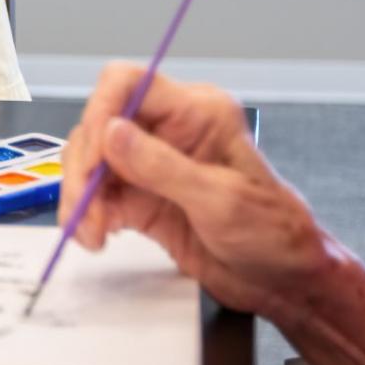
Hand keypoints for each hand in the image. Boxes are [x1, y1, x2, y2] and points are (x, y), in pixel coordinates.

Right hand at [58, 64, 330, 321]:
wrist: (284, 280)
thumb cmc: (273, 234)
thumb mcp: (220, 201)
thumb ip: (162, 166)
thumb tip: (110, 132)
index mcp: (197, 113)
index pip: (129, 84)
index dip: (101, 112)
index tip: (94, 159)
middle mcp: (169, 130)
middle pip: (100, 125)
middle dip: (84, 168)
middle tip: (85, 209)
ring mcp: (151, 164)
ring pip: (92, 161)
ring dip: (80, 196)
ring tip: (90, 234)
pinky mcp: (141, 197)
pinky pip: (98, 194)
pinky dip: (87, 215)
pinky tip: (95, 237)